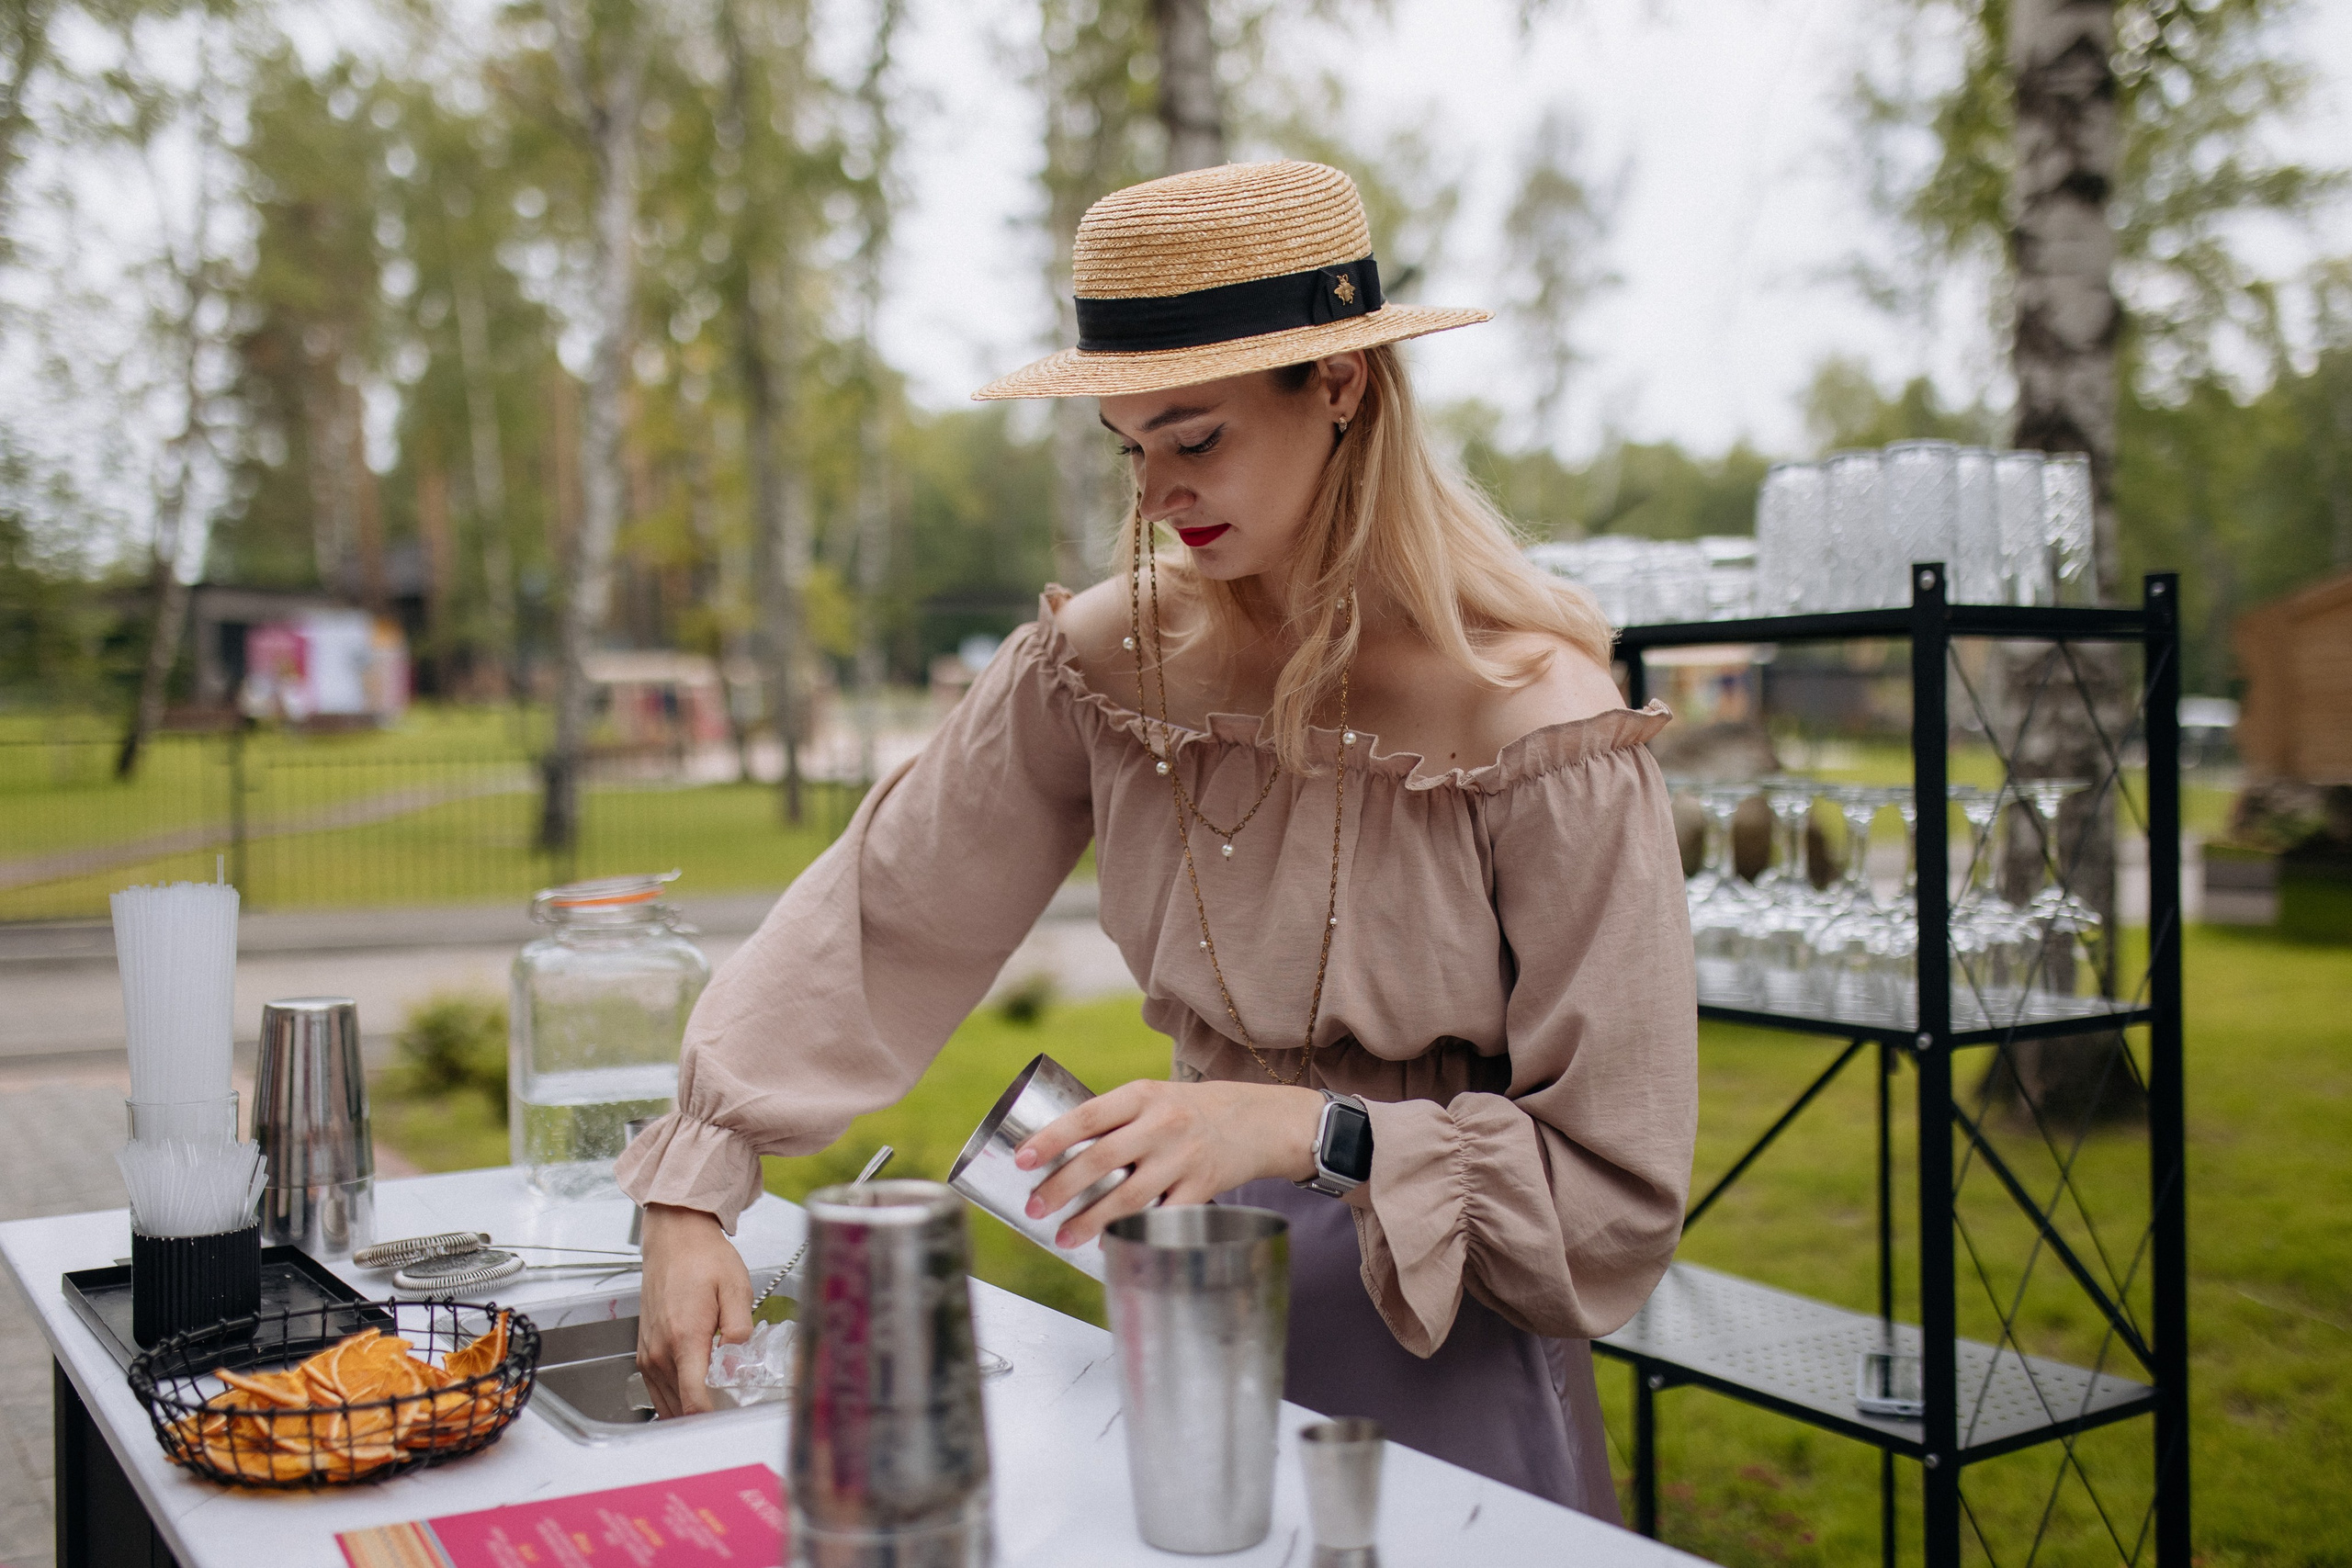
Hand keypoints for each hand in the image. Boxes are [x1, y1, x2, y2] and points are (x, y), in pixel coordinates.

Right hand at [635, 1204, 751, 1417]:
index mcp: (685, 1338)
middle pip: (681, 1407)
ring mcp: (648, 1355)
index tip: (730, 1421)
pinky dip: (675, 1400)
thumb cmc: (704, 1260)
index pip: (693, 1399)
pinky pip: (657, 1391)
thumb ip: (740, 1326)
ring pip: (667, 1403)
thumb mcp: (736, 1287)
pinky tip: (696, 1394)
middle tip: (735, 1411)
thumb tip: (737, 1358)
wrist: (674, 1241)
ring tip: (719, 1404)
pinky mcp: (643, 1353)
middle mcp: (661, 1352)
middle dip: (707, 1414)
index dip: (712, 1418)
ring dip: (690, 1410)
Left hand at [1015, 1080, 1324, 1247]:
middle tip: (1035, 1206)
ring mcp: (1184, 1158)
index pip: (1087, 1116)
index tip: (1022, 1159)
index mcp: (1142, 1096)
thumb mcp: (1154, 1098)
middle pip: (1101, 1160)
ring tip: (1063, 1236)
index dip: (1051, 1139)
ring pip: (1128, 1196)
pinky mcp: (1203, 1187)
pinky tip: (1111, 1244)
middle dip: (1062, 1187)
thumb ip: (1114, 1121)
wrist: (1258, 1119)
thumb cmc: (1191, 1110)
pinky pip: (1162, 1217)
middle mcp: (1162, 1125)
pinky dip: (1134, 1233)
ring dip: (1091, 1220)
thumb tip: (1056, 1154)